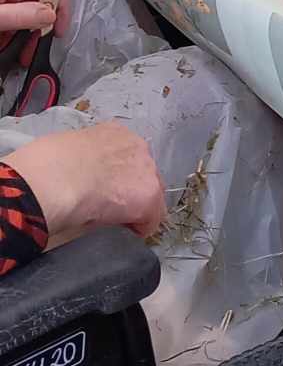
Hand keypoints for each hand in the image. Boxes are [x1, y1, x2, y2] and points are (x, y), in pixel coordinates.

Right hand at [7, 121, 164, 240]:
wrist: (53, 179)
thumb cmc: (48, 166)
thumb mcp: (69, 151)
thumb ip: (85, 160)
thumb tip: (81, 175)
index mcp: (114, 132)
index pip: (125, 157)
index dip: (115, 177)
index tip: (102, 189)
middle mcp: (137, 146)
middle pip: (143, 175)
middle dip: (129, 191)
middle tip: (107, 207)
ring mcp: (147, 171)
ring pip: (150, 195)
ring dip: (135, 208)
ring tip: (111, 221)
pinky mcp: (149, 197)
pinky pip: (151, 220)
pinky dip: (138, 228)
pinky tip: (119, 233)